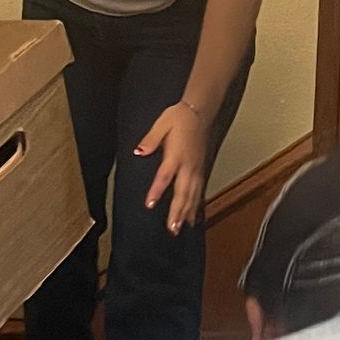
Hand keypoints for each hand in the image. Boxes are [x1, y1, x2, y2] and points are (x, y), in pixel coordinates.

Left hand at [138, 99, 209, 233]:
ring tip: (180, 228)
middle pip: (182, 191)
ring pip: (192, 194)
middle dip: (177, 211)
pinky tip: (191, 217)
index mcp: (176, 154)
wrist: (199, 111)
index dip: (157, 191)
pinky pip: (198, 191)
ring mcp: (196, 169)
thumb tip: (139, 152)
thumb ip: (150, 140)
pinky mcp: (200, 169)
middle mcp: (188, 165)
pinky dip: (195, 205)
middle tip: (171, 228)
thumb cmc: (178, 117)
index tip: (150, 205)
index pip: (165, 176)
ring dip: (186, 213)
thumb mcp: (161, 124)